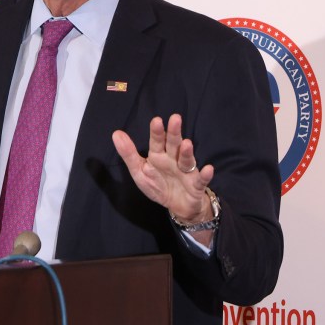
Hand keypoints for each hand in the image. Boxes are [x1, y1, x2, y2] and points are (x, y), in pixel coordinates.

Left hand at [112, 114, 215, 230]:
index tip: (156, 120)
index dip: (157, 132)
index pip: (157, 142)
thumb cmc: (158, 184)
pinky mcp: (196, 185)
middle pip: (174, 145)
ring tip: (186, 143)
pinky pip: (201, 180)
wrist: (177, 206)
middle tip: (175, 118)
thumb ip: (128, 154)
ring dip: (186, 153)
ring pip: (186, 160)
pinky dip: (205, 175)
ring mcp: (186, 172)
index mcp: (158, 156)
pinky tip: (208, 169)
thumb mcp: (139, 171)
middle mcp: (173, 160)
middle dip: (174, 133)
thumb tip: (116, 133)